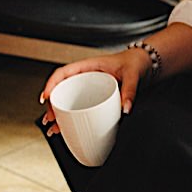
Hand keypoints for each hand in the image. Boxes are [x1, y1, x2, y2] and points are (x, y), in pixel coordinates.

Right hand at [37, 49, 151, 135]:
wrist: (144, 65)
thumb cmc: (134, 63)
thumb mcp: (132, 74)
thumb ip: (130, 91)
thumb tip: (125, 109)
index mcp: (88, 66)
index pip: (63, 73)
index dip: (51, 85)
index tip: (47, 97)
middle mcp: (84, 77)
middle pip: (61, 90)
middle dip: (52, 105)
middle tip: (50, 119)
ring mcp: (88, 88)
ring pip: (67, 100)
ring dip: (58, 114)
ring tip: (53, 128)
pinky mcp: (94, 98)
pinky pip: (79, 107)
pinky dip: (71, 118)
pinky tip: (66, 129)